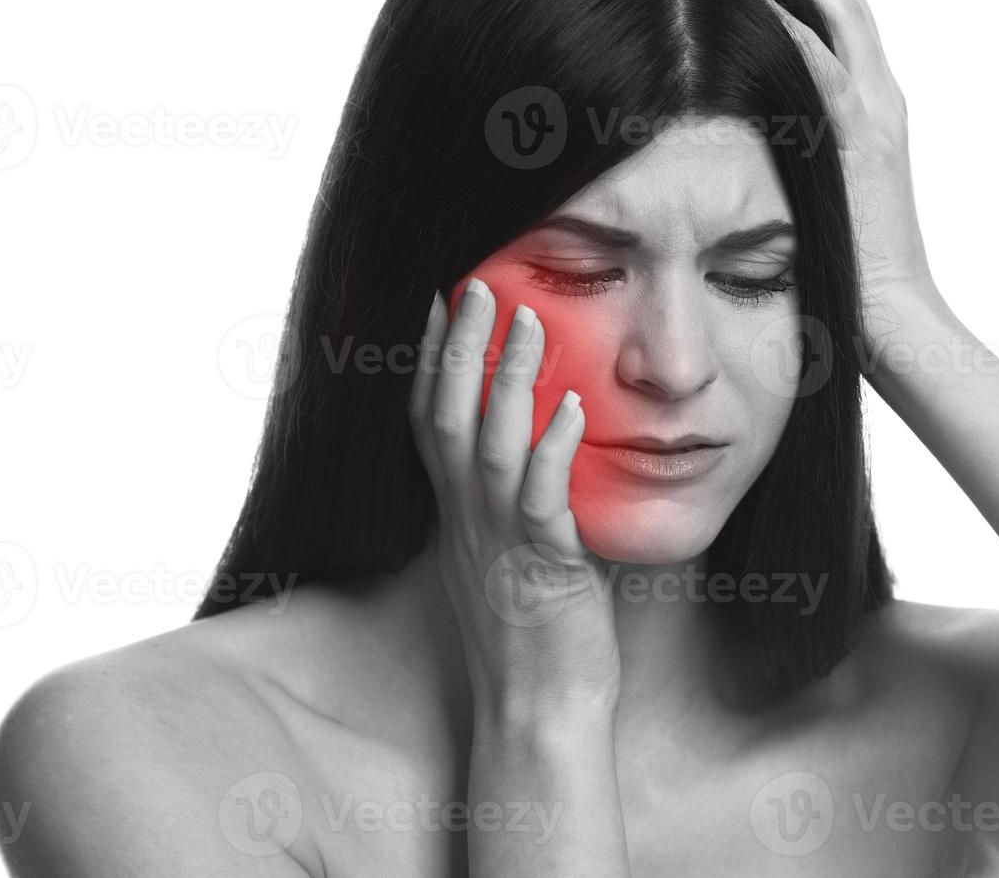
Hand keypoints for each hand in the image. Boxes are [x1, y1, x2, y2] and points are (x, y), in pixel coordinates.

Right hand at [407, 278, 620, 714]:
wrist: (538, 714)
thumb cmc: (536, 640)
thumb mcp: (515, 560)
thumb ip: (520, 508)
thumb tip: (549, 460)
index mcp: (458, 518)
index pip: (428, 425)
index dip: (427, 361)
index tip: (437, 301)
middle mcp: (467, 523)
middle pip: (447, 417)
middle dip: (457, 347)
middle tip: (474, 284)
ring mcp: (500, 544)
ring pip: (490, 445)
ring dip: (507, 378)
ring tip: (527, 319)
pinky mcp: (542, 569)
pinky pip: (541, 499)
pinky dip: (553, 448)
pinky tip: (571, 406)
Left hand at [725, 0, 938, 365]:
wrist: (894, 319)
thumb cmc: (849, 270)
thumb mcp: (820, 189)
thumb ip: (796, 147)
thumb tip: (739, 128)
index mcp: (872, 101)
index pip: (833, 3)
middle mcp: (880, 93)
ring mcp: (875, 112)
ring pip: (833, 4)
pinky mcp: (860, 140)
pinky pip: (824, 62)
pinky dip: (788, 19)